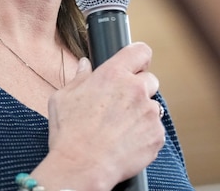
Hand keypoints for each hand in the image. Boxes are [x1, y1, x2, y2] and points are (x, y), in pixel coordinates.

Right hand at [33, 42, 165, 189]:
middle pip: (150, 80)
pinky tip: (126, 143)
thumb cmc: (69, 133)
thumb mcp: (63, 98)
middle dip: (139, 90)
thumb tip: (86, 65)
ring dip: (142, 114)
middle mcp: (136, 89)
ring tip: (120, 130)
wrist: (81, 167)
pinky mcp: (157, 134)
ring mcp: (149, 112)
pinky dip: (144, 136)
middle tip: (121, 106)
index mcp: (113, 74)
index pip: (140, 52)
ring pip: (152, 107)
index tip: (136, 66)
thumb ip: (79, 77)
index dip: (139, 58)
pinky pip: (155, 130)